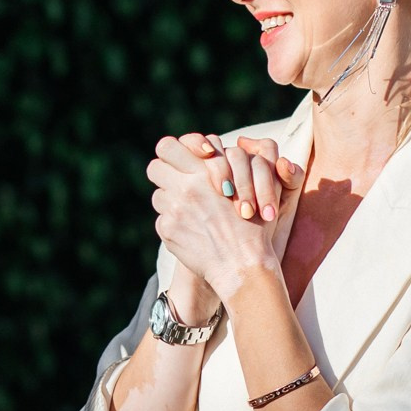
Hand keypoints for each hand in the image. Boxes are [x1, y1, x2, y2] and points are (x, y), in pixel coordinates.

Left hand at [147, 134, 303, 304]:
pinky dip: (176, 222)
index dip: (174, 152)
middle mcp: (185, 189)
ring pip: (159, 195)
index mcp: (204, 173)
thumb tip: (203, 153)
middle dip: (165, 171)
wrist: (243, 264)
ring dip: (172, 199)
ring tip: (192, 209)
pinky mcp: (168, 231)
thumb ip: (223, 165)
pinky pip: (163, 218)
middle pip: (155, 168)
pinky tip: (193, 230)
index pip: (167, 147)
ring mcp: (173, 211)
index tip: (186, 160)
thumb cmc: (255, 222)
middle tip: (180, 180)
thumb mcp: (249, 184)